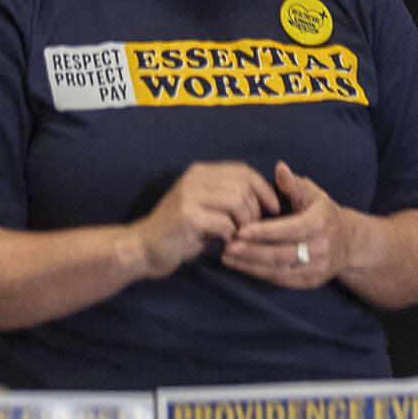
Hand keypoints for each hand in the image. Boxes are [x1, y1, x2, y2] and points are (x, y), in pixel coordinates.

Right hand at [131, 162, 277, 278]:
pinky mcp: (187, 216)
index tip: (274, 208)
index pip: (243, 171)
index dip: (264, 188)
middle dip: (255, 210)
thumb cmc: (179, 232)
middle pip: (244, 186)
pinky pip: (225, 223)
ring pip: (238, 202)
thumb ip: (226, 198)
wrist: (142, 248)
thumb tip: (264, 199)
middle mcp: (195, 178)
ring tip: (238, 237)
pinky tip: (226, 244)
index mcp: (200, 172)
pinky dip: (231, 236)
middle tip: (250, 230)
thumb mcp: (204, 207)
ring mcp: (189, 195)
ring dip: (245, 224)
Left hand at [222, 162, 350, 289]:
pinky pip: (284, 281)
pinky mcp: (312, 281)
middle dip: (252, 252)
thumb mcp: (312, 193)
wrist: (349, 242)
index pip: (290, 229)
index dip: (264, 232)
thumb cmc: (323, 212)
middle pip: (282, 254)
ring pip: (281, 271)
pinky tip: (243, 267)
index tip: (240, 231)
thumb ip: (293, 183)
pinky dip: (261, 275)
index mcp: (321, 222)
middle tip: (227, 248)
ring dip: (252, 266)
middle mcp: (322, 247)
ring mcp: (319, 267)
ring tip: (228, 258)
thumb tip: (280, 167)